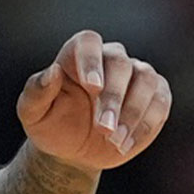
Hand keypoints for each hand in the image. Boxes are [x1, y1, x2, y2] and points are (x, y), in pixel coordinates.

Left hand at [16, 30, 171, 171]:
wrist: (72, 151)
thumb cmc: (50, 125)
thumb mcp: (32, 113)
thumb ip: (37, 91)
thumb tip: (53, 72)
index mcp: (76, 55)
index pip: (88, 42)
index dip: (91, 60)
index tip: (92, 87)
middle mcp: (109, 59)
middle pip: (120, 63)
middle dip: (113, 97)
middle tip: (103, 129)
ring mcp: (135, 75)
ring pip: (146, 79)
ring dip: (133, 112)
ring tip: (114, 141)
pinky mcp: (155, 96)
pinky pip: (161, 101)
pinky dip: (145, 124)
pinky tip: (125, 144)